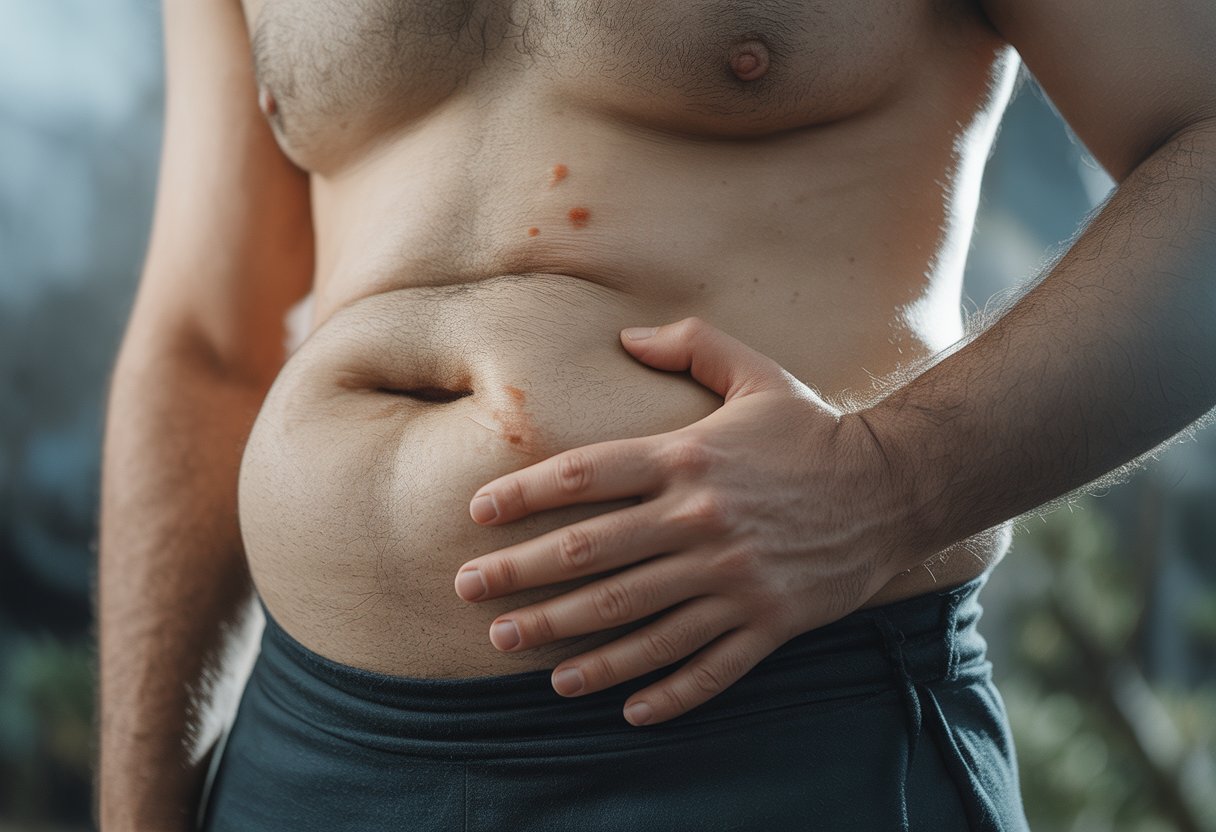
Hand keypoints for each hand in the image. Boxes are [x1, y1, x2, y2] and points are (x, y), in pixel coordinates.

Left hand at [454, 317, 908, 725]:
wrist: (895, 488)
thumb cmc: (814, 430)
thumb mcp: (757, 373)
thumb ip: (691, 345)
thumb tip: (626, 333)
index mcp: (689, 459)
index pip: (584, 476)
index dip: (523, 493)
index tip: (478, 513)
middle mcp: (701, 523)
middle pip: (591, 555)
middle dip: (522, 576)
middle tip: (469, 592)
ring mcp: (734, 580)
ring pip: (636, 620)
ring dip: (570, 640)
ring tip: (518, 651)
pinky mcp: (768, 623)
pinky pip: (707, 667)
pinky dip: (665, 691)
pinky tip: (623, 708)